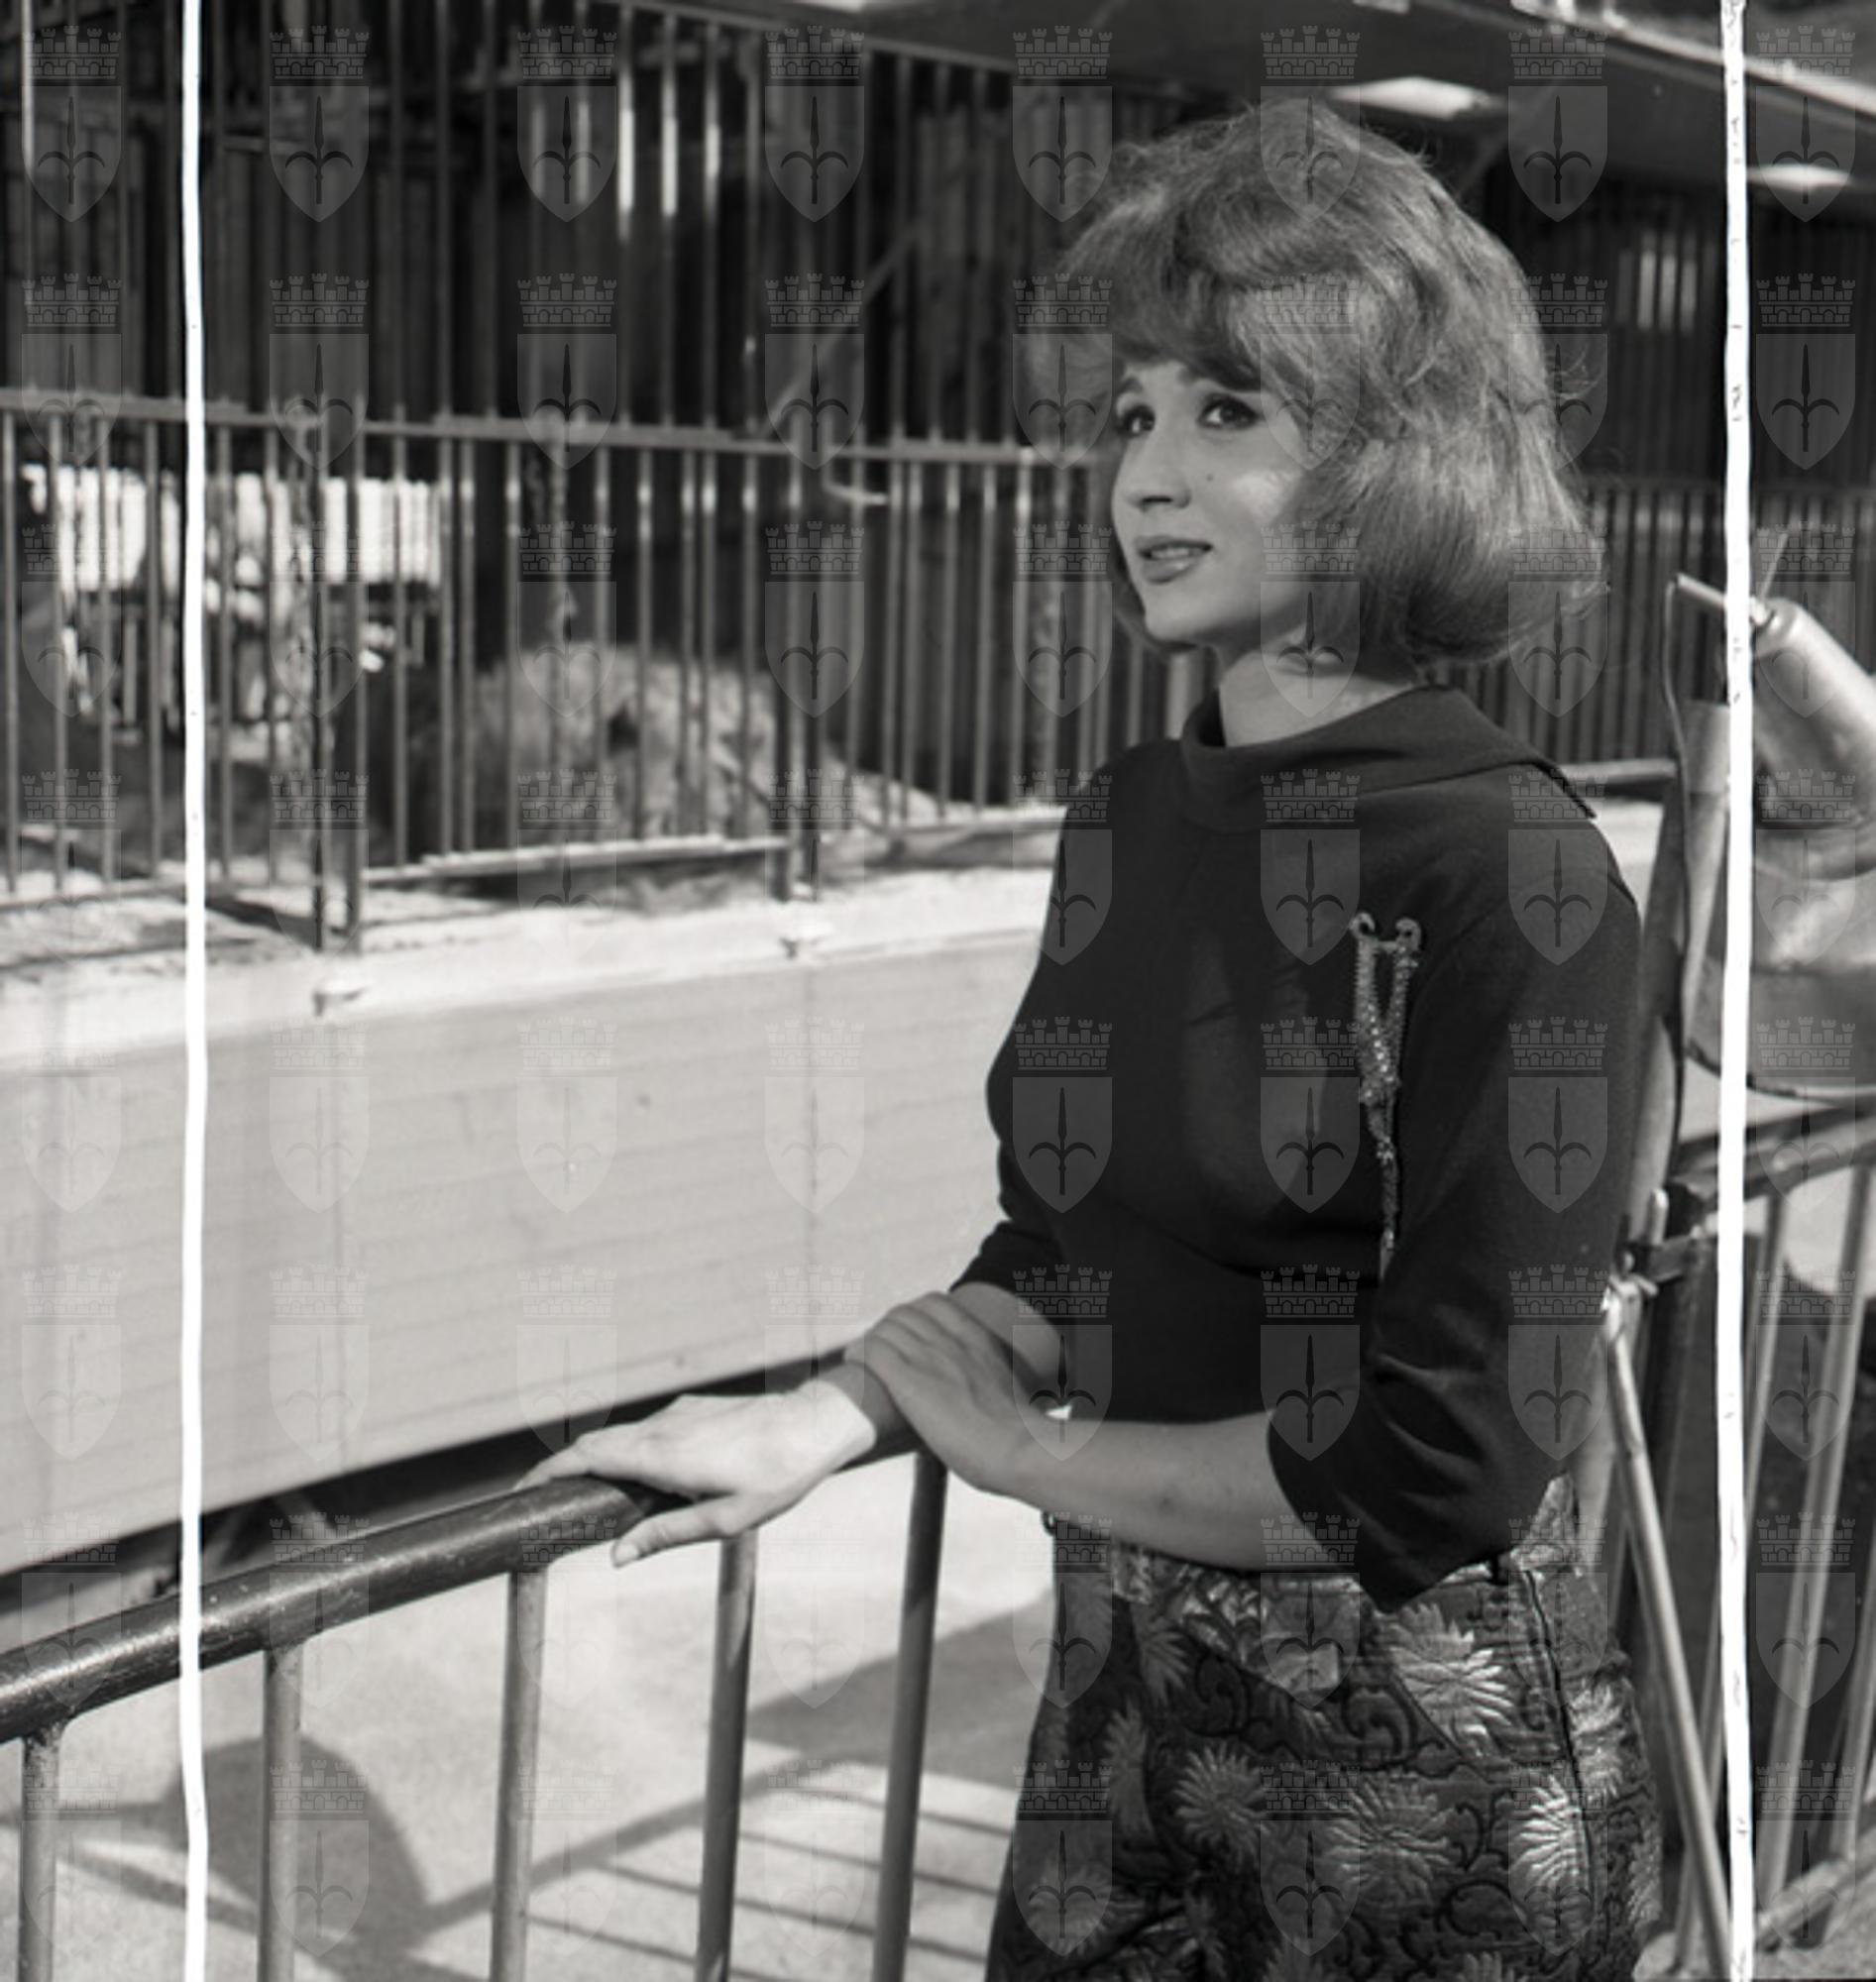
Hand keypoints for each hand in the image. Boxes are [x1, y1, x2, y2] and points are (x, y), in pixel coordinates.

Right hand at [510, 1390, 847, 1566]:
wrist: (815, 1424)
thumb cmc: (775, 1479)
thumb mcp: (724, 1522)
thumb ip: (665, 1535)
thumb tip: (615, 1558)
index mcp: (662, 1455)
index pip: (588, 1457)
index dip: (549, 1471)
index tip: (521, 1490)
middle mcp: (662, 1427)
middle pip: (595, 1442)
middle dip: (561, 1466)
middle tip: (537, 1497)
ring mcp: (677, 1413)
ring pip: (621, 1434)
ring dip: (595, 1458)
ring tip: (580, 1493)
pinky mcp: (693, 1408)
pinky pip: (646, 1428)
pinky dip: (625, 1448)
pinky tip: (635, 1474)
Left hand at [854, 1292, 1045, 1494]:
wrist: (1022, 1450)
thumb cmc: (1022, 1433)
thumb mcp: (1012, 1386)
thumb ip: (993, 1376)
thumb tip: (992, 1394)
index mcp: (978, 1338)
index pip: (933, 1304)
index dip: (912, 1317)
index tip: (907, 1338)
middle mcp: (952, 1340)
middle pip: (902, 1314)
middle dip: (887, 1330)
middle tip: (882, 1354)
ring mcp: (930, 1358)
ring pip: (884, 1329)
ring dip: (871, 1343)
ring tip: (865, 1362)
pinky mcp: (910, 1382)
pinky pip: (871, 1351)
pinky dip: (858, 1353)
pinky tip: (854, 1364)